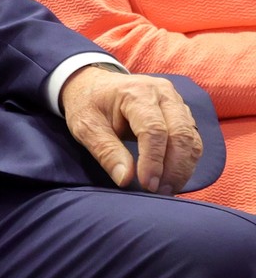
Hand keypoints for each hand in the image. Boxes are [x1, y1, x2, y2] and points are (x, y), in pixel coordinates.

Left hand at [60, 66, 202, 193]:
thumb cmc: (88, 104)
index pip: (154, 130)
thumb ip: (106, 151)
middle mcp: (163, 93)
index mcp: (136, 92)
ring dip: (183, 168)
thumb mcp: (86, 126)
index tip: (147, 185)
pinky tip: (172, 178)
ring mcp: (176, 102)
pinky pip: (192, 139)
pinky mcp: (181, 113)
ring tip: (166, 190)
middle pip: (181, 134)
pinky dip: (186, 161)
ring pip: (191, 138)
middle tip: (160, 192)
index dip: (154, 161)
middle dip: (174, 168)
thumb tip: (125, 180)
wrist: (93, 85)